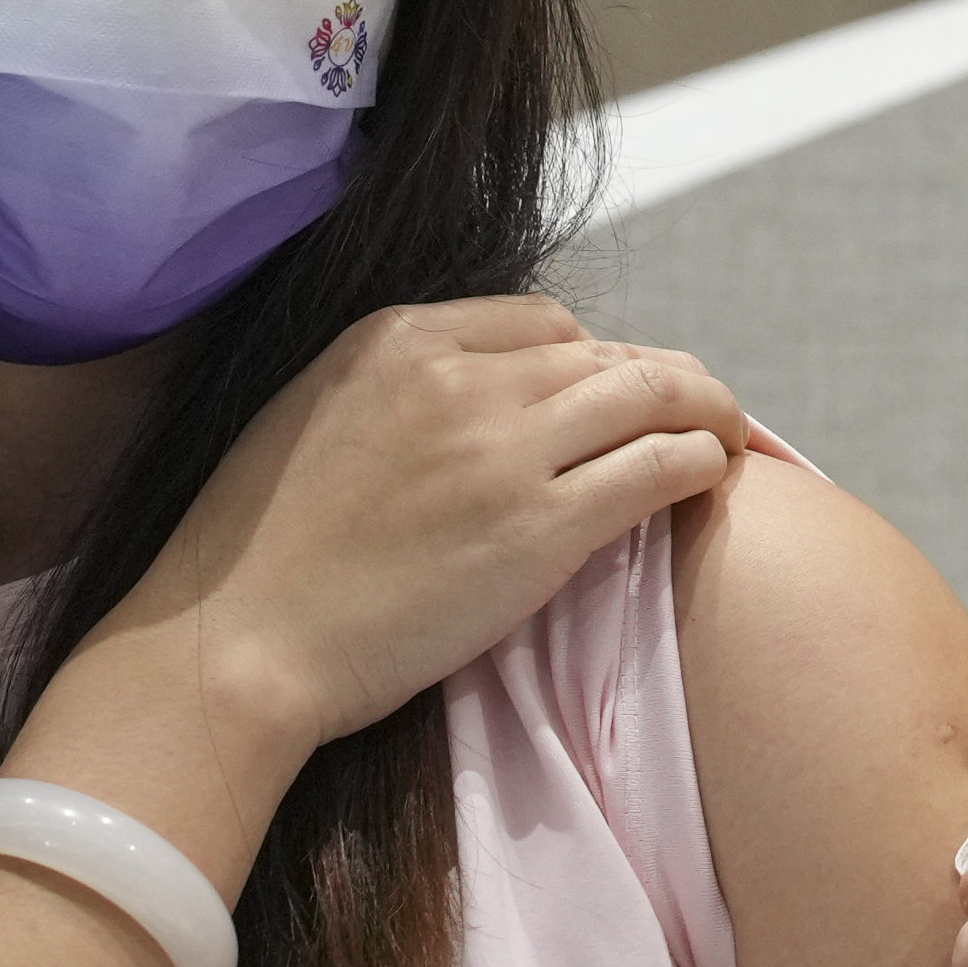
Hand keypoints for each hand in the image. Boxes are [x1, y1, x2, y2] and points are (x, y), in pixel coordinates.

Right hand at [112, 296, 743, 752]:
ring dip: (705, 411)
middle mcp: (459, 377)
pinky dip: (702, 461)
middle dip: (664, 381)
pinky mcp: (542, 527)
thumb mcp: (316, 419)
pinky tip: (713, 476)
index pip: (542, 322)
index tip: (613, 399)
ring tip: (729, 439)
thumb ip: (401, 392)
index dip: (594, 359)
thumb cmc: (262, 559)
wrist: (238, 644)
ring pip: (652, 394)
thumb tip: (479, 399)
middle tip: (699, 414)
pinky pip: (659, 466)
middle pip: (607, 354)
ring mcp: (505, 449)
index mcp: (397, 338)